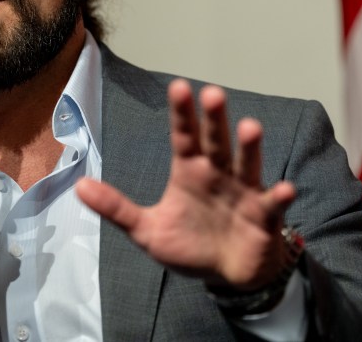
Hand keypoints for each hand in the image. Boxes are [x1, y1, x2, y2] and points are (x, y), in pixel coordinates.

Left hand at [76, 79, 295, 289]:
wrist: (226, 276)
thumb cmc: (189, 245)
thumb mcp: (146, 230)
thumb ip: (116, 208)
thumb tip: (77, 187)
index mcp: (190, 172)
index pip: (184, 136)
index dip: (181, 113)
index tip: (178, 86)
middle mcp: (218, 174)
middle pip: (216, 142)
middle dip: (214, 119)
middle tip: (212, 93)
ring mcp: (243, 192)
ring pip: (246, 165)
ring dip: (249, 148)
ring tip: (250, 127)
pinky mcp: (264, 216)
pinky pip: (272, 204)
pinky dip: (279, 197)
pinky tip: (283, 189)